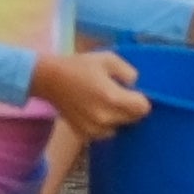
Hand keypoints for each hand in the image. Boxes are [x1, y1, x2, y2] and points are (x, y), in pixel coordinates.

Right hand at [30, 47, 151, 131]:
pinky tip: (94, 110)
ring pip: (120, 127)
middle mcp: (105, 118)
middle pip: (133, 119)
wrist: (50, 79)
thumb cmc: (79, 66)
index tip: (132, 92)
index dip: (141, 99)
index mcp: (112, 98)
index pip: (143, 108)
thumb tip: (135, 86)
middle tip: (116, 94)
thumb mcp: (108, 59)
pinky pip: (105, 133)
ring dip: (118, 117)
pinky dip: (105, 124)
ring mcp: (94, 129)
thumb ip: (128, 72)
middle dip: (130, 107)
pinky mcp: (85, 135)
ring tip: (103, 102)